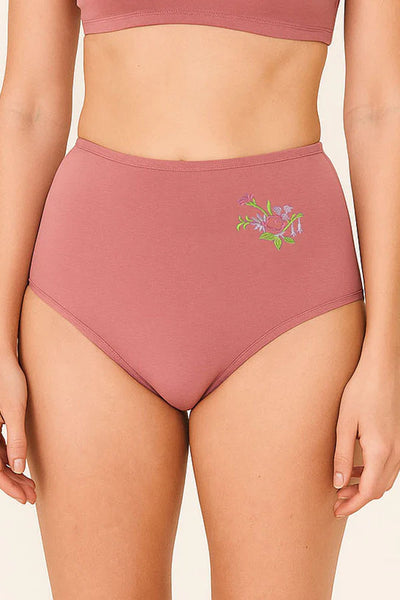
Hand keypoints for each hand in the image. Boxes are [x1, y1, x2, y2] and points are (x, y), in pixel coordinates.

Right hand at [0, 352, 35, 503]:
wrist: (3, 359)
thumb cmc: (8, 380)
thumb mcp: (15, 410)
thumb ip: (16, 439)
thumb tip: (17, 467)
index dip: (10, 487)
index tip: (26, 498)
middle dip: (14, 484)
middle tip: (33, 496)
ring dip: (14, 474)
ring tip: (32, 486)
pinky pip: (0, 450)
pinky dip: (11, 460)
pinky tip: (23, 468)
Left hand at [333, 353, 399, 517]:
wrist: (383, 369)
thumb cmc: (361, 391)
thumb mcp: (344, 424)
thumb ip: (342, 456)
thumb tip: (339, 483)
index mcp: (381, 451)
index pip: (369, 492)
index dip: (353, 505)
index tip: (337, 511)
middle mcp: (396, 452)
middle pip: (379, 489)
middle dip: (358, 499)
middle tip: (336, 501)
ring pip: (386, 479)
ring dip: (366, 486)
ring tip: (343, 485)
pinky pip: (390, 466)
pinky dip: (374, 474)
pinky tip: (358, 468)